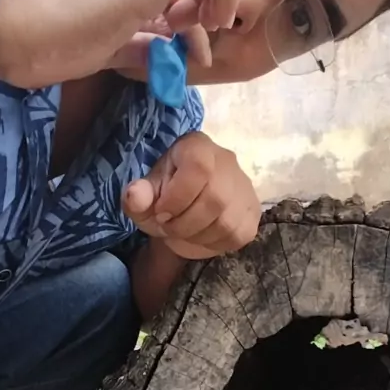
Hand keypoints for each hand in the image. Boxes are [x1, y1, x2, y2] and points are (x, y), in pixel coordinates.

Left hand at [122, 132, 259, 258]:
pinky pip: (236, 235)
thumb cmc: (163, 197)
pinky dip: (213, 243)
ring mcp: (244, 187)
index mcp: (196, 146)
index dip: (177, 197)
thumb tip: (135, 195)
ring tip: (183, 231)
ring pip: (226, 221)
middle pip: (214, 198)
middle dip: (184, 222)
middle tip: (168, 225)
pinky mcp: (253, 212)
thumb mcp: (144, 197)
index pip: (199, 167)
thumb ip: (137, 196)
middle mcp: (226, 161)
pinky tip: (201, 235)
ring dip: (197, 235)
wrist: (185, 209)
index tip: (161, 212)